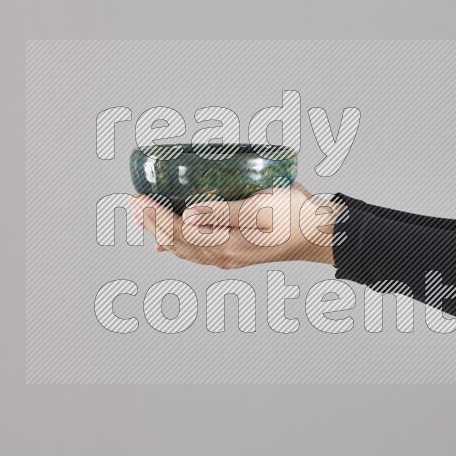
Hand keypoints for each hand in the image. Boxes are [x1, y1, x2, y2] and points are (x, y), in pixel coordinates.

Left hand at [129, 183, 343, 269]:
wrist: (322, 233)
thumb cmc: (296, 216)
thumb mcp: (260, 209)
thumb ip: (222, 212)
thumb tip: (187, 216)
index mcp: (227, 245)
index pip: (179, 231)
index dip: (155, 215)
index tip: (137, 198)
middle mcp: (224, 256)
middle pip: (177, 242)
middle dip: (152, 223)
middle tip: (133, 202)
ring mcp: (230, 257)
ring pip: (185, 249)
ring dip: (162, 232)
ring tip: (145, 215)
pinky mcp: (237, 252)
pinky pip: (198, 251)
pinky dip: (180, 244)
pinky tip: (169, 243)